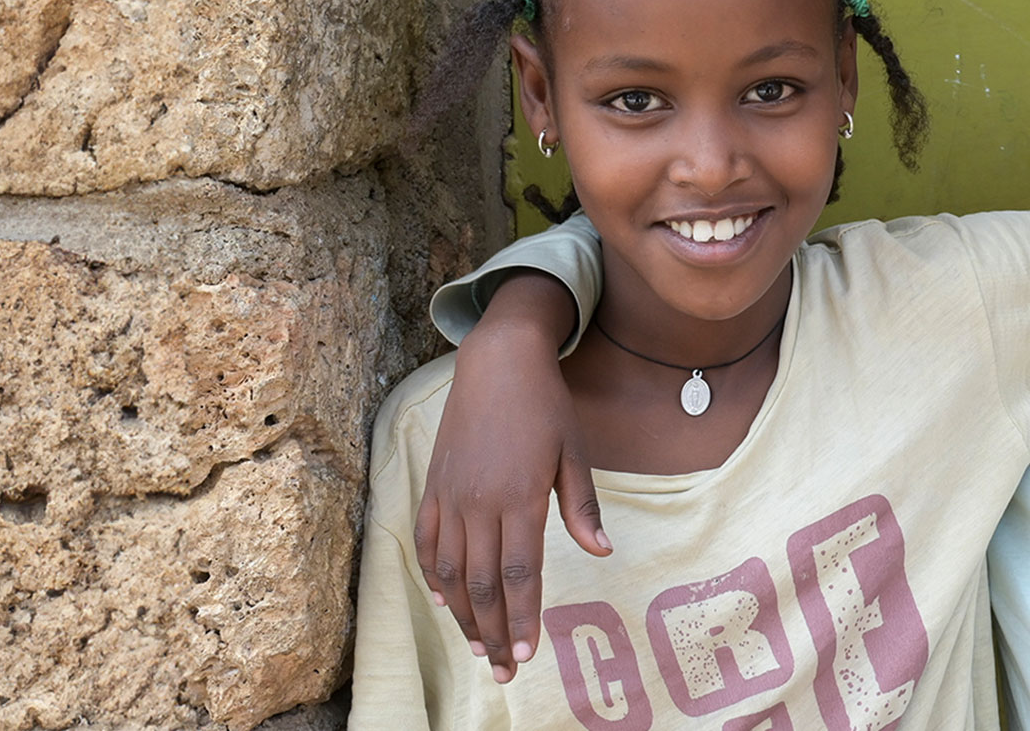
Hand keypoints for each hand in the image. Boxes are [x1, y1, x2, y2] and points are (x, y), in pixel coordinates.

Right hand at [412, 273, 608, 682]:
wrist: (498, 360)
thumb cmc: (545, 404)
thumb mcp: (575, 450)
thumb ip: (583, 504)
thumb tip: (602, 551)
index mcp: (520, 496)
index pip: (519, 573)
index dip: (521, 618)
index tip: (526, 655)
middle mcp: (480, 501)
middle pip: (481, 584)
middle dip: (493, 632)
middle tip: (503, 670)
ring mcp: (451, 495)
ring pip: (450, 571)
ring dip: (462, 615)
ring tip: (477, 646)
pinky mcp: (434, 485)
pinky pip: (427, 541)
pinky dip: (433, 576)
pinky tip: (444, 601)